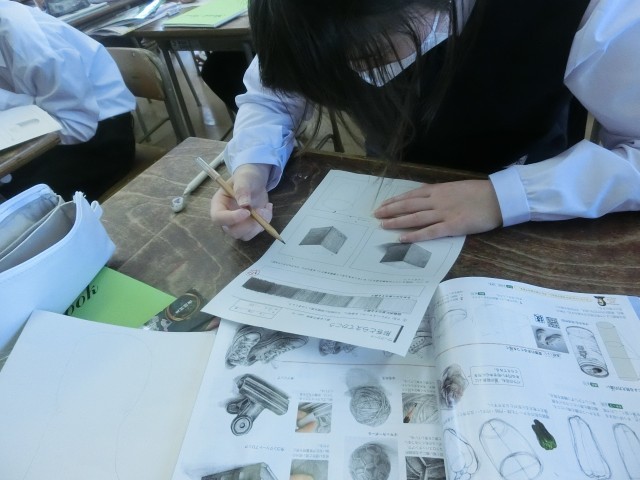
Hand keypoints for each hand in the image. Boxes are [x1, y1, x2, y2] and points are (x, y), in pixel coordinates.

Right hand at [209, 163, 271, 240]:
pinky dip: (266, 222)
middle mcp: (226, 218)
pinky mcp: (249, 227)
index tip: (247, 212)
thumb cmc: (245, 177)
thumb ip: (242, 189)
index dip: (231, 218)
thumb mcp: (244, 178)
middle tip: (260, 211)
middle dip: (248, 225)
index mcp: (219, 205)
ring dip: (259, 225)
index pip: (218, 218)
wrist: (255, 181)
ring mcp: (238, 224)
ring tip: (265, 208)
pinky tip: (267, 208)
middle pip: (232, 231)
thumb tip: (244, 204)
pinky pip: (257, 231)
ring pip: (245, 235)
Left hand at [373, 180, 501, 240]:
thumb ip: (440, 192)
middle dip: (390, 210)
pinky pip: (429, 232)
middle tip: (375, 215)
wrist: (499, 197)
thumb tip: (425, 196)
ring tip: (382, 225)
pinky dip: (414, 235)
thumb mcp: (456, 187)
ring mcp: (443, 213)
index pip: (411, 195)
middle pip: (408, 205)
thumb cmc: (480, 192)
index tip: (383, 204)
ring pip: (414, 218)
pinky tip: (401, 238)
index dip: (395, 200)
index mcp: (439, 190)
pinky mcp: (452, 226)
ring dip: (397, 222)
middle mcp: (437, 200)